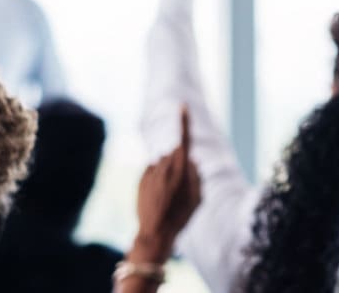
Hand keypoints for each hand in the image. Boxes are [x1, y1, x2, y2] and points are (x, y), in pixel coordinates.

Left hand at [131, 106, 201, 264]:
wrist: (154, 233)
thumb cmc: (180, 217)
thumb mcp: (197, 198)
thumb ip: (197, 176)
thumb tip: (192, 160)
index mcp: (181, 169)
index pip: (184, 139)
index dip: (184, 121)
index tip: (182, 106)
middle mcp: (165, 166)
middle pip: (176, 155)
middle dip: (180, 163)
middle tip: (181, 188)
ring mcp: (151, 171)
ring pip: (164, 163)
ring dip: (168, 172)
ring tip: (168, 196)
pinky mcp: (141, 178)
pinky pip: (153, 171)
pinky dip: (157, 179)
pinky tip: (157, 196)